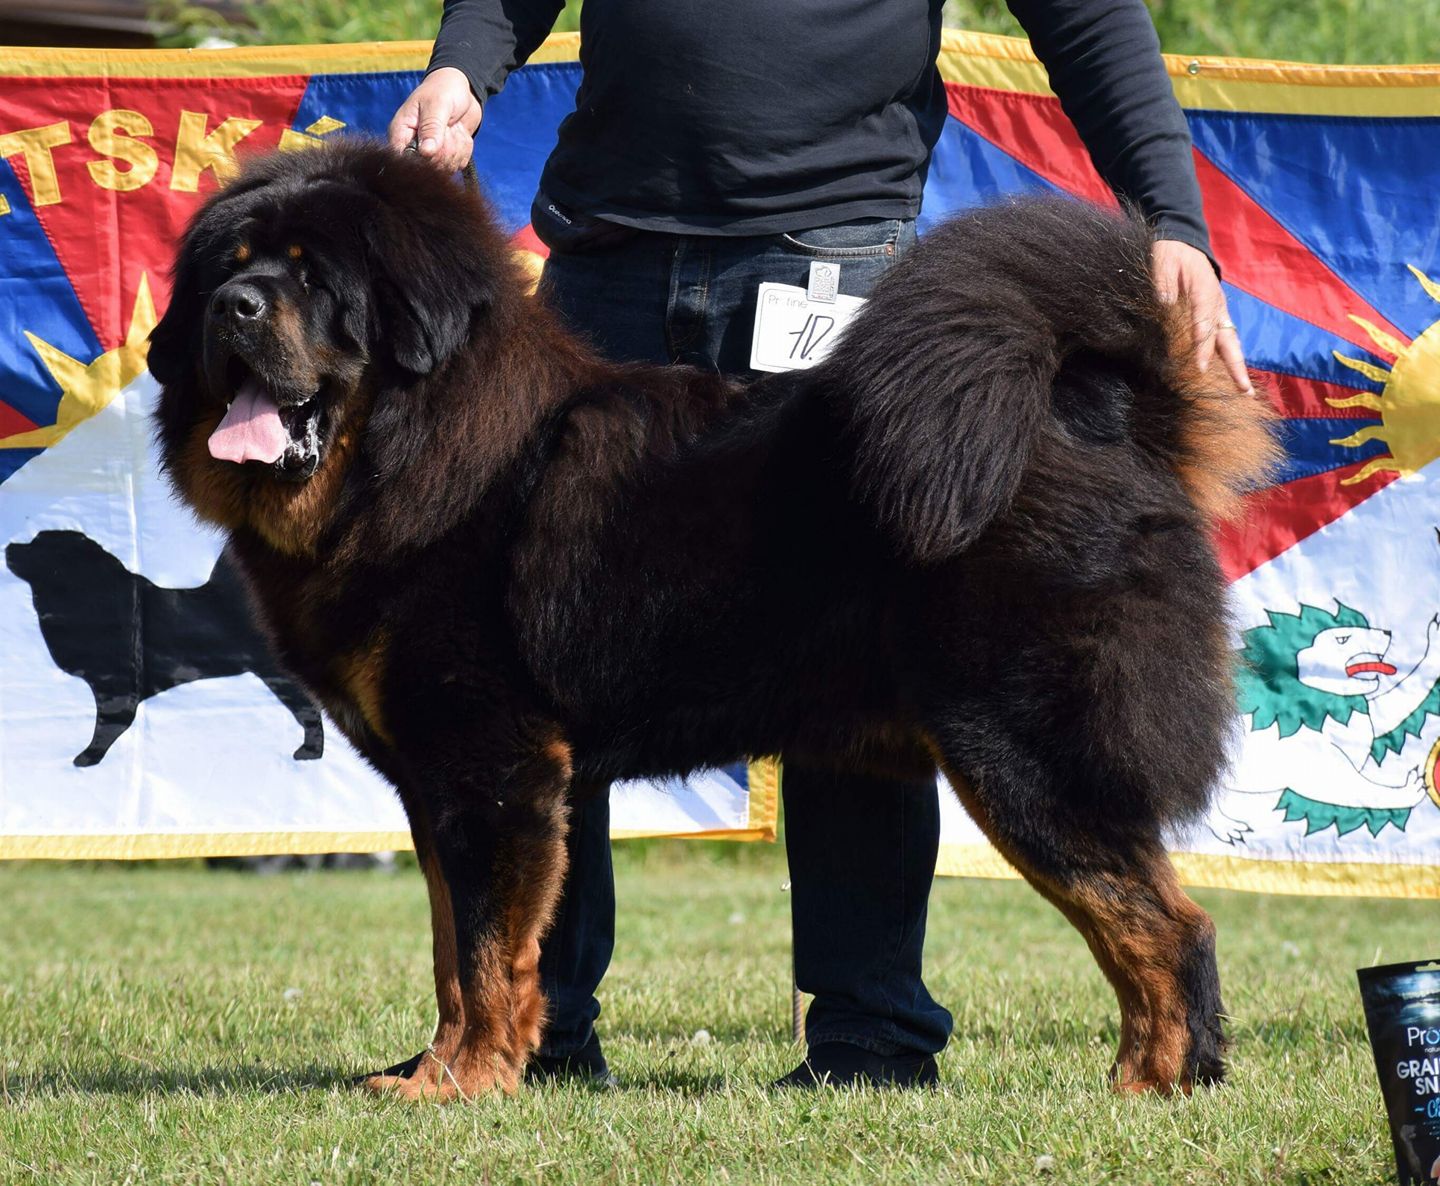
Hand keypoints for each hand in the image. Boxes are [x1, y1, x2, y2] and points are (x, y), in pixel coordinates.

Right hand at [387, 67, 482, 171]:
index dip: (422, 159)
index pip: (403, 159)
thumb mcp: (437, 105)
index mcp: (402, 132)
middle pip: (428, 167)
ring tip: (454, 128)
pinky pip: (457, 165)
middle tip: (449, 129)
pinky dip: (464, 149)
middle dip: (445, 150)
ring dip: (457, 148)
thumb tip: (426, 152)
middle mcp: (414, 146)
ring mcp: (431, 152)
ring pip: (445, 168)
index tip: (436, 145)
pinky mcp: (446, 156)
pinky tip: (460, 134)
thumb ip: (431, 128)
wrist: (463, 88)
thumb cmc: (443, 89)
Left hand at [1151, 239, 1251, 393]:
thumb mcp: (1163, 264)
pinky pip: (1224, 339)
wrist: (1184, 243)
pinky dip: (1228, 358)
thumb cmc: (1171, 255)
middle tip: (1244, 390)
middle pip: (1228, 339)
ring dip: (1237, 366)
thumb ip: (1164, 284)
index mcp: (1204, 291)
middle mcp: (1217, 304)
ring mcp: (1220, 311)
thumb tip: (1164, 304)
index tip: (1200, 368)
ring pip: (1230, 342)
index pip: (1204, 324)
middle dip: (1236, 366)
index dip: (1202, 347)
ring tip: (1245, 391)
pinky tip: (1231, 378)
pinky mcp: (1217, 315)